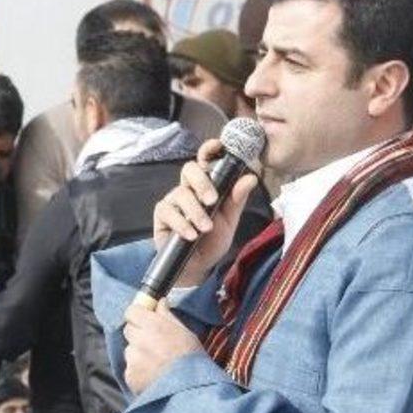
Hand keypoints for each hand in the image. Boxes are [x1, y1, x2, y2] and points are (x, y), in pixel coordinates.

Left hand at [122, 300, 202, 393]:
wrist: (191, 390)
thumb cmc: (192, 360)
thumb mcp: (185, 332)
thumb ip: (167, 316)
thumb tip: (160, 302)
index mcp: (153, 325)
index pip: (131, 311)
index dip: (138, 315)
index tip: (145, 319)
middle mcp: (139, 340)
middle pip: (129, 330)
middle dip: (138, 334)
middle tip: (154, 343)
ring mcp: (133, 359)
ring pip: (129, 350)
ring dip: (138, 354)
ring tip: (157, 364)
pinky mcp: (130, 376)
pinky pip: (130, 369)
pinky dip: (138, 371)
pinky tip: (153, 376)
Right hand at [153, 139, 257, 287]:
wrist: (197, 266)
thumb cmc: (212, 240)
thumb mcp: (230, 220)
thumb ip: (237, 199)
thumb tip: (250, 177)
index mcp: (206, 185)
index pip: (205, 161)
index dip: (209, 149)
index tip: (218, 146)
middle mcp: (189, 188)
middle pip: (189, 169)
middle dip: (202, 182)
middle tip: (212, 200)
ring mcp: (174, 200)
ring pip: (181, 193)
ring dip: (195, 212)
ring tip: (205, 229)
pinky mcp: (162, 215)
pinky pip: (168, 211)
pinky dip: (182, 223)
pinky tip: (191, 235)